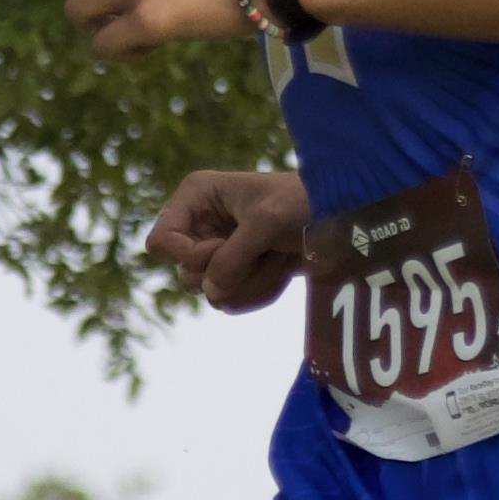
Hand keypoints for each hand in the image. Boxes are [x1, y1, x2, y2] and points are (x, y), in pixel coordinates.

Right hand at [148, 168, 311, 312]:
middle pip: (187, 275)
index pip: (161, 242)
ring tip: (278, 257)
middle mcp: (199, 225)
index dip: (188, 255)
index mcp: (196, 197)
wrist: (337, 217)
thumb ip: (234, 257)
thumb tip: (211, 293)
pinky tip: (282, 269)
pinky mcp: (234, 273)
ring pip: (213, 294)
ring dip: (252, 281)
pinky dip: (262, 291)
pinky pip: (232, 302)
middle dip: (231, 271)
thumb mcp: (266, 222)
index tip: (221, 248)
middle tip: (262, 251)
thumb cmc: (301, 203)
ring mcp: (216, 252)